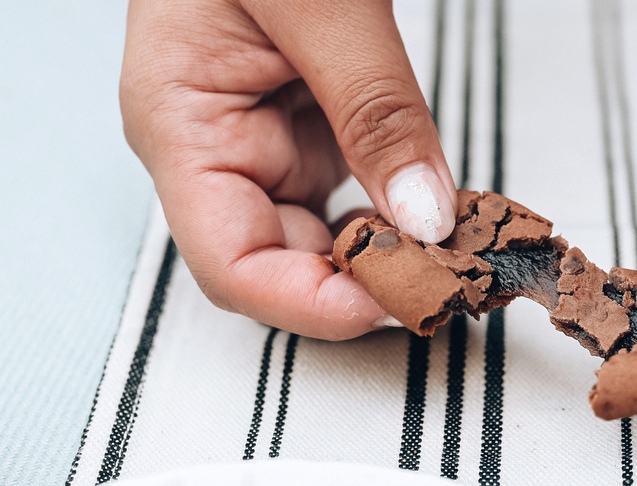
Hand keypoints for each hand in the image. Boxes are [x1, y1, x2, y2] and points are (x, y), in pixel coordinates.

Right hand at [120, 0, 457, 338]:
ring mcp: (262, 136)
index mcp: (180, 123)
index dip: (310, 304)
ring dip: (389, 252)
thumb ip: (376, 111)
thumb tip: (426, 217)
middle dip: (366, 282)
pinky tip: (439, 211)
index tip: (396, 304)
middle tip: (450, 283)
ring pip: (325, 234)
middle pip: (284, 261)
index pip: (232, 265)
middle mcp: (216, 144)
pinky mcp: (306, 120)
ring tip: (456, 252)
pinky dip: (397, 207)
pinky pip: (352, 190)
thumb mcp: (321, 5)